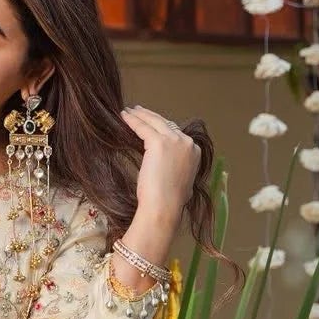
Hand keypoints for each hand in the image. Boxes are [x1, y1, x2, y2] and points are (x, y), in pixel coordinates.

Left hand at [120, 105, 201, 260]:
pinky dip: (133, 120)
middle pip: (166, 124)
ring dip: (140, 115)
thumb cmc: (168, 202)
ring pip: (155, 122)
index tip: (151, 123)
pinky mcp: (160, 143)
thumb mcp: (179, 181)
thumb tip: (166, 167)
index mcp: (195, 151)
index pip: (176, 133)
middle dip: (151, 116)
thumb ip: (176, 168)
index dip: (162, 127)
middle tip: (138, 110)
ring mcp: (175, 141)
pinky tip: (124, 117)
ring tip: (129, 111)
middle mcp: (188, 143)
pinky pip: (143, 127)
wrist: (164, 208)